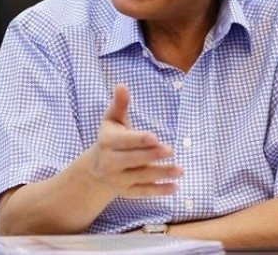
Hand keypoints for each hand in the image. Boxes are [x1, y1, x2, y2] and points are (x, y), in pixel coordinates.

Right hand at [87, 83, 182, 197]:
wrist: (96, 169)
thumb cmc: (110, 137)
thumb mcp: (112, 120)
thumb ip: (120, 104)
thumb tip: (121, 84)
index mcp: (107, 142)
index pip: (124, 141)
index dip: (139, 139)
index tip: (155, 137)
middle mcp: (110, 162)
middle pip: (133, 159)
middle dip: (152, 155)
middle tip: (171, 150)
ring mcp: (118, 179)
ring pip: (142, 177)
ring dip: (162, 173)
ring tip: (181, 169)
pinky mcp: (127, 192)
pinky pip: (144, 192)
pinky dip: (159, 191)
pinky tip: (176, 187)